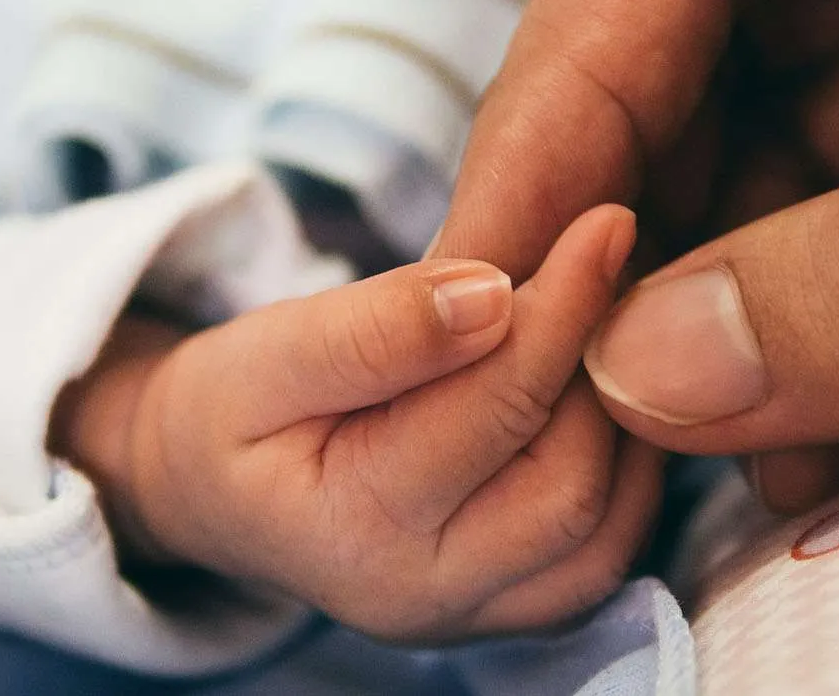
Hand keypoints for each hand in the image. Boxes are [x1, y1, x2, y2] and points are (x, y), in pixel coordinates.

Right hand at [57, 207, 663, 641]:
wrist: (212, 490)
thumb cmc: (232, 412)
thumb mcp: (267, 352)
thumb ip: (374, 328)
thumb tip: (495, 296)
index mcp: (354, 529)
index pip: (495, 409)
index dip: (562, 307)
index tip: (605, 221)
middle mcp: (423, 597)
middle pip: (570, 485)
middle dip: (601, 370)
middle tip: (610, 271)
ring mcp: (473, 617)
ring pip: (607, 528)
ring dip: (625, 421)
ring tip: (604, 325)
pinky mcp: (511, 612)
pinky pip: (607, 551)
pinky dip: (625, 469)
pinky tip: (600, 391)